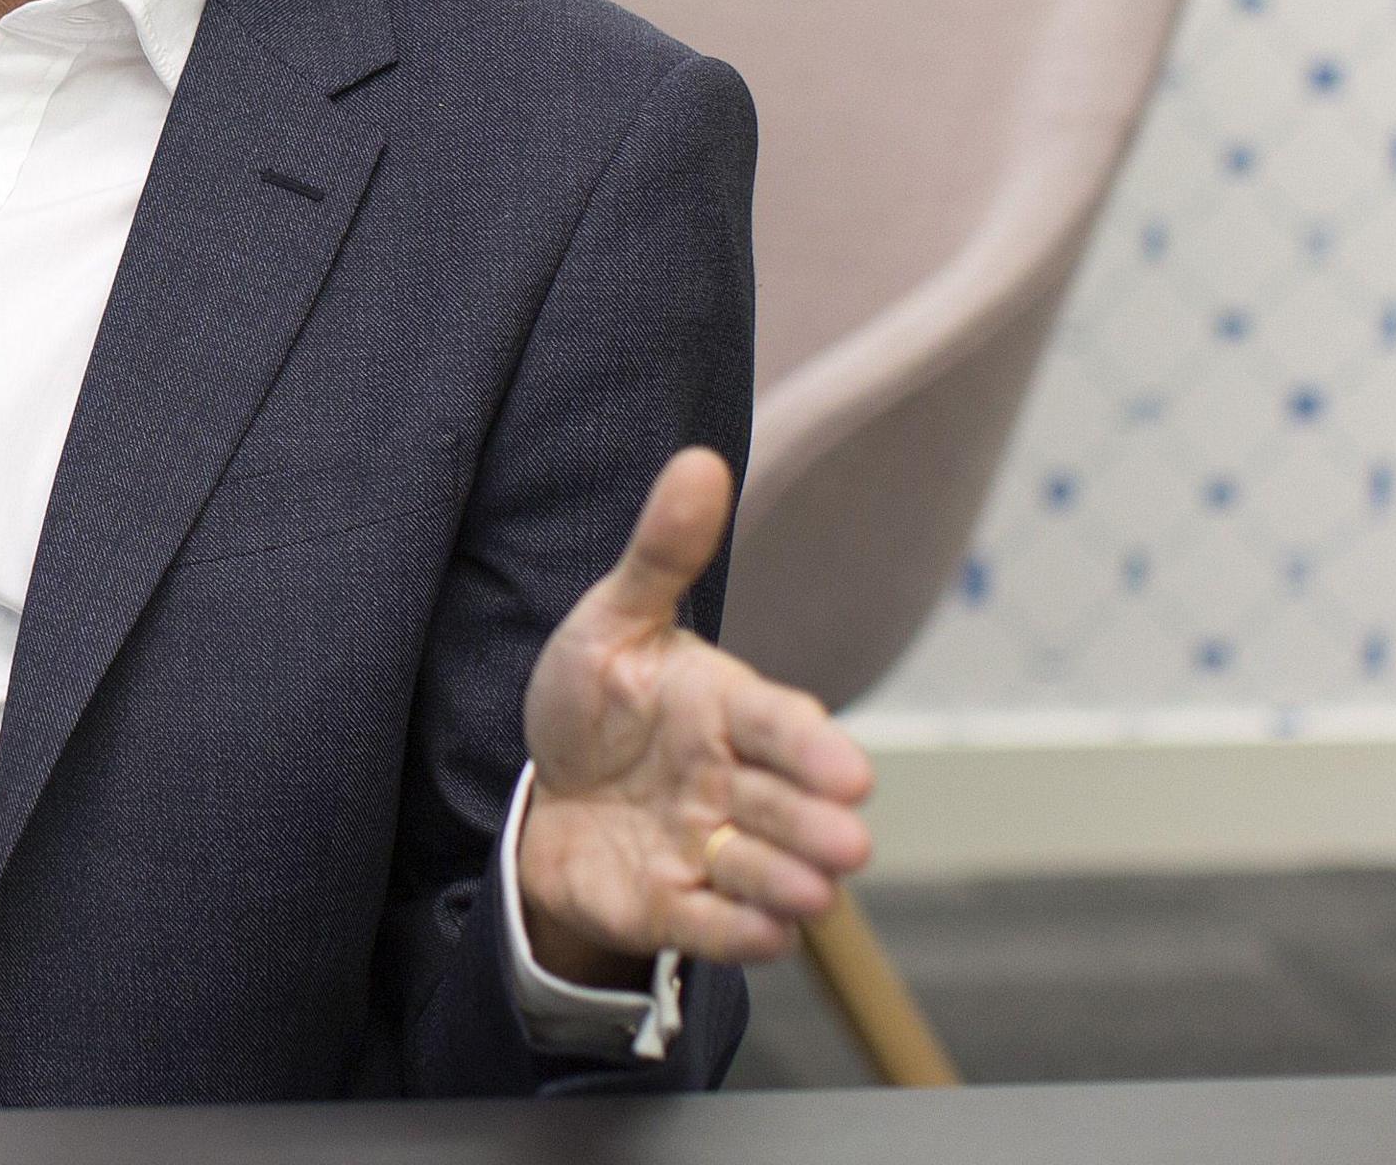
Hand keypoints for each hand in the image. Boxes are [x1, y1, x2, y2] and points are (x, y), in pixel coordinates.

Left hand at [515, 448, 873, 980]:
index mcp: (729, 710)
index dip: (812, 747)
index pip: (783, 725)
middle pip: (786, 807)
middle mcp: (734, 784)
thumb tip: (700, 459)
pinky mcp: (676, 907)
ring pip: (764, 873)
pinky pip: (715, 928)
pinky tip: (768, 935)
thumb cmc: (596, 702)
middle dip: (815, 825)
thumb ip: (660, 554)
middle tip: (846, 842)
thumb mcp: (612, 623)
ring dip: (787, 882)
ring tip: (810, 891)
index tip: (850, 771)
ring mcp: (709, 850)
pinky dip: (741, 933)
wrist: (545, 791)